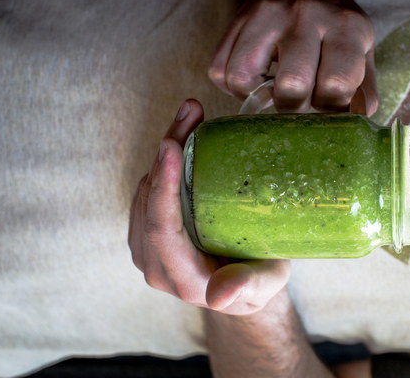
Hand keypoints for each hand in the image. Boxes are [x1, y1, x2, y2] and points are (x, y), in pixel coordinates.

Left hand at [128, 100, 289, 314]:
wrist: (244, 286)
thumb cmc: (260, 282)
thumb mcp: (265, 286)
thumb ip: (247, 288)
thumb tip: (219, 296)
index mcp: (184, 280)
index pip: (163, 230)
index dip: (163, 188)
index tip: (172, 146)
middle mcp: (157, 267)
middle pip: (150, 202)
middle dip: (167, 153)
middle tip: (190, 112)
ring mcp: (148, 250)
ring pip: (145, 191)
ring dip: (166, 151)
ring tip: (191, 116)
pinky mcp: (149, 234)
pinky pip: (147, 191)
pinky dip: (164, 162)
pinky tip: (183, 138)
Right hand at [208, 0, 377, 114]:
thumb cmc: (336, 27)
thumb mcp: (363, 52)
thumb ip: (365, 91)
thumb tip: (355, 125)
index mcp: (345, 26)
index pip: (336, 84)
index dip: (329, 110)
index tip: (326, 108)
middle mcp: (305, 15)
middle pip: (292, 85)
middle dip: (293, 108)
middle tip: (298, 104)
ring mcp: (266, 15)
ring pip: (244, 78)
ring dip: (256, 99)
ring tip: (271, 94)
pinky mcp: (236, 21)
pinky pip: (220, 70)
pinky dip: (233, 87)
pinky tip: (254, 81)